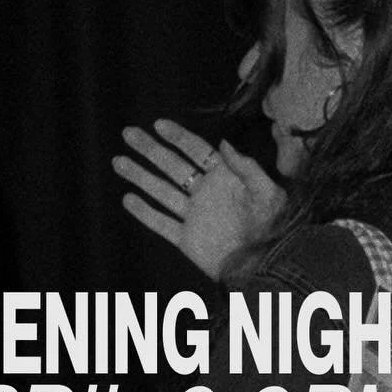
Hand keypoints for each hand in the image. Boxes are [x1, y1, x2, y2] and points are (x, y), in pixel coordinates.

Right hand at [113, 121, 286, 277]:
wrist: (265, 266)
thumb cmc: (273, 229)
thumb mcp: (269, 193)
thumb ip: (247, 168)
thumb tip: (225, 142)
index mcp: (225, 178)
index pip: (197, 151)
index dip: (178, 137)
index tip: (158, 124)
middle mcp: (206, 194)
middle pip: (172, 166)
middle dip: (150, 149)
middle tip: (128, 133)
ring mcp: (195, 217)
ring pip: (161, 191)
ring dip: (140, 176)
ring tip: (118, 161)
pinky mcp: (188, 240)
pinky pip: (162, 224)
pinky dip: (145, 213)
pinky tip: (127, 199)